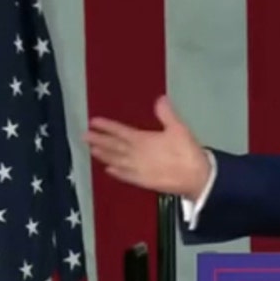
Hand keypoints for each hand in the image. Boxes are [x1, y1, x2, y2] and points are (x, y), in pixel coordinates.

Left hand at [84, 95, 211, 199]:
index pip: (120, 131)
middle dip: (99, 140)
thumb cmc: (187, 151)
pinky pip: (125, 176)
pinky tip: (108, 170)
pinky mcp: (143, 182)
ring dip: (103, 155)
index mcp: (143, 140)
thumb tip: (159, 98)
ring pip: (116, 161)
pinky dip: (115, 172)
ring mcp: (137, 169)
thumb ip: (166, 114)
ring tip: (91, 150)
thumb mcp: (179, 129)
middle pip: (114, 146)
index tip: (93, 122)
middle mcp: (136, 154)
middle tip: (84, 136)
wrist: (195, 178)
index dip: (106, 126)